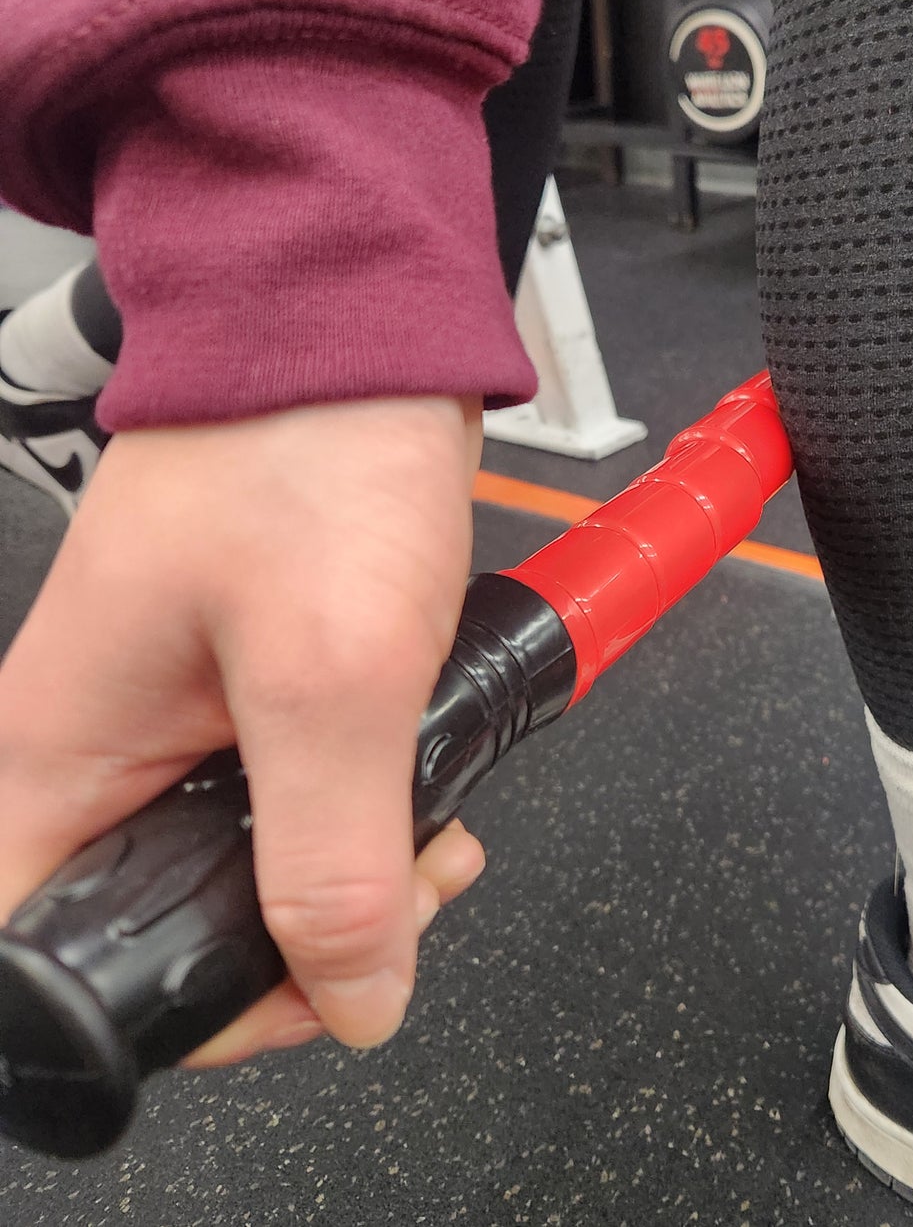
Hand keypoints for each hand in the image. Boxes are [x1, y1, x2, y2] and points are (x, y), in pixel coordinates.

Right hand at [0, 396, 486, 1061]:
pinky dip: (374, 805)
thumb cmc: (307, 455)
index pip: (50, 957)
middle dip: (303, 934)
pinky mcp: (261, 682)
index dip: (176, 1003)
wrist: (360, 338)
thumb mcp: (329, 679)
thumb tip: (352, 996)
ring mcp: (187, 715)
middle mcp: (108, 747)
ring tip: (432, 839)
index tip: (295, 983)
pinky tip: (428, 786)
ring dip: (357, 867)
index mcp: (61, 758)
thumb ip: (331, 857)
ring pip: (255, 860)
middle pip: (174, 920)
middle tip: (394, 893)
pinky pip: (306, 790)